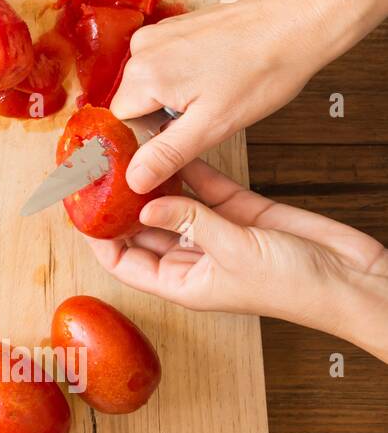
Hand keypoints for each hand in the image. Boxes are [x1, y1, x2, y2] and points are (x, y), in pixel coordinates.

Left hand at [85, 159, 387, 361]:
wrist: (353, 279)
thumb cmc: (297, 286)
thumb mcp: (234, 253)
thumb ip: (190, 223)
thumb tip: (145, 205)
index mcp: (183, 282)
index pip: (124, 262)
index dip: (99, 238)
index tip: (80, 208)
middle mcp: (194, 258)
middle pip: (142, 229)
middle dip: (119, 203)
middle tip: (95, 170)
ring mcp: (217, 233)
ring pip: (172, 204)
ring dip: (151, 181)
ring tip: (124, 152)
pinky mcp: (243, 212)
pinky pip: (206, 188)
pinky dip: (188, 169)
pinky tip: (168, 146)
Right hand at [112, 0, 387, 194]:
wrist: (297, 20)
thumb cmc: (264, 68)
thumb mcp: (214, 125)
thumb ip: (167, 154)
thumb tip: (134, 179)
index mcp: (144, 75)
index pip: (122, 123)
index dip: (151, 137)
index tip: (181, 136)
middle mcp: (141, 49)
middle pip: (134, 102)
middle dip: (163, 115)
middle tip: (205, 114)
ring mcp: (158, 33)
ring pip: (150, 83)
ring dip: (175, 95)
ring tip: (215, 91)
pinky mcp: (173, 27)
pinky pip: (164, 62)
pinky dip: (185, 74)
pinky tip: (215, 74)